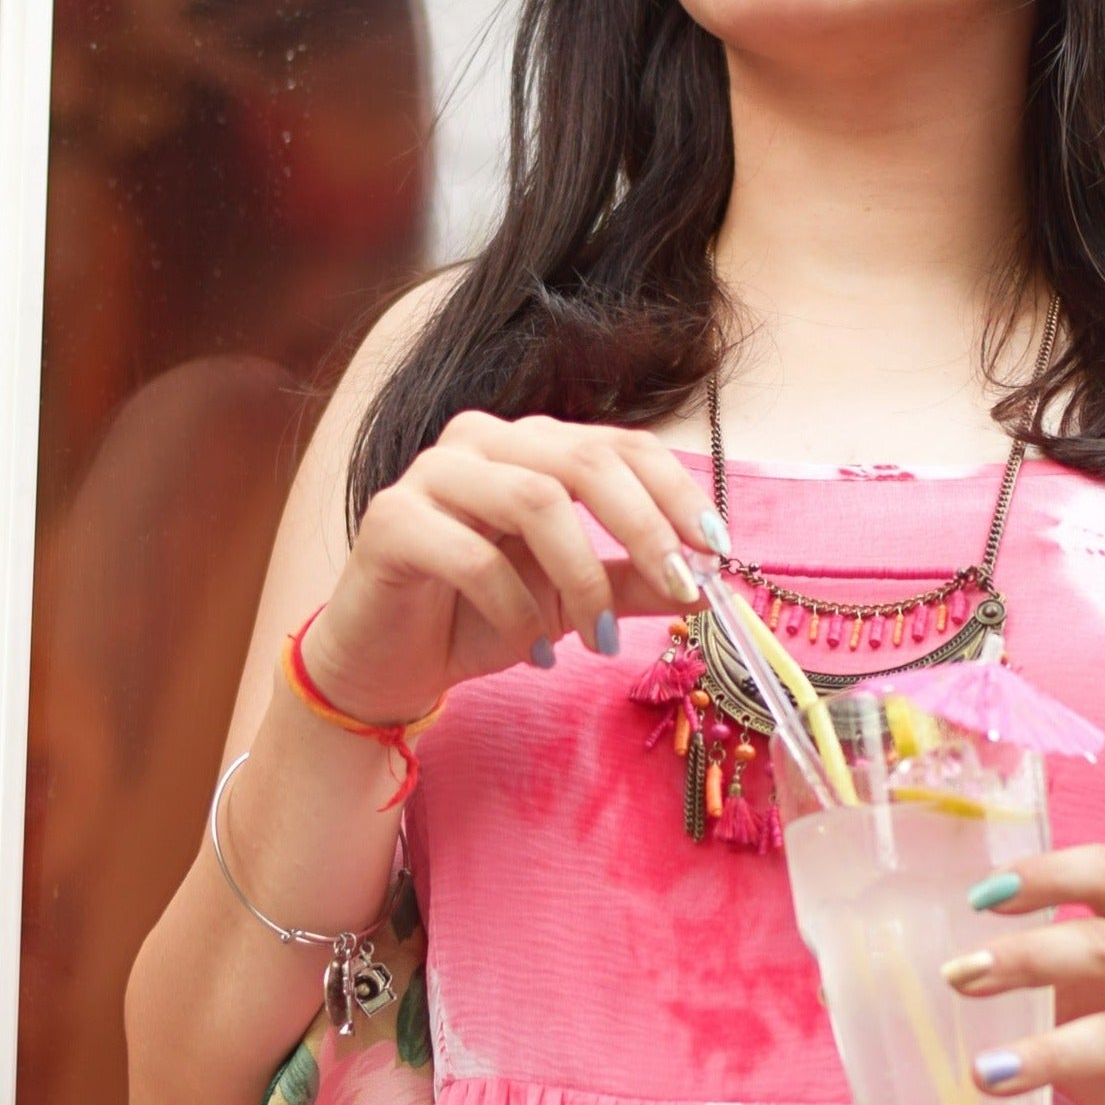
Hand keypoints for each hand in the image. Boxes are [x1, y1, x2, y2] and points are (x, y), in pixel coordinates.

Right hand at [298, 412, 718, 724]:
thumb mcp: (574, 600)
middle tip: (680, 589)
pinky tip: (531, 647)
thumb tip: (710, 582)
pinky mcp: (391, 520)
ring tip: (597, 639)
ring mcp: (432, 474)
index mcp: (532, 447)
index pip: (621, 445)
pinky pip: (473, 556)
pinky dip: (515, 609)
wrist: (388, 662)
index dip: (675, 494)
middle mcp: (482, 442)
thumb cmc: (478, 618)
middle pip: (585, 461)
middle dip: (645, 530)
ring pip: (534, 500)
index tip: (715, 551)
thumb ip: (634, 582)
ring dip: (582, 579)